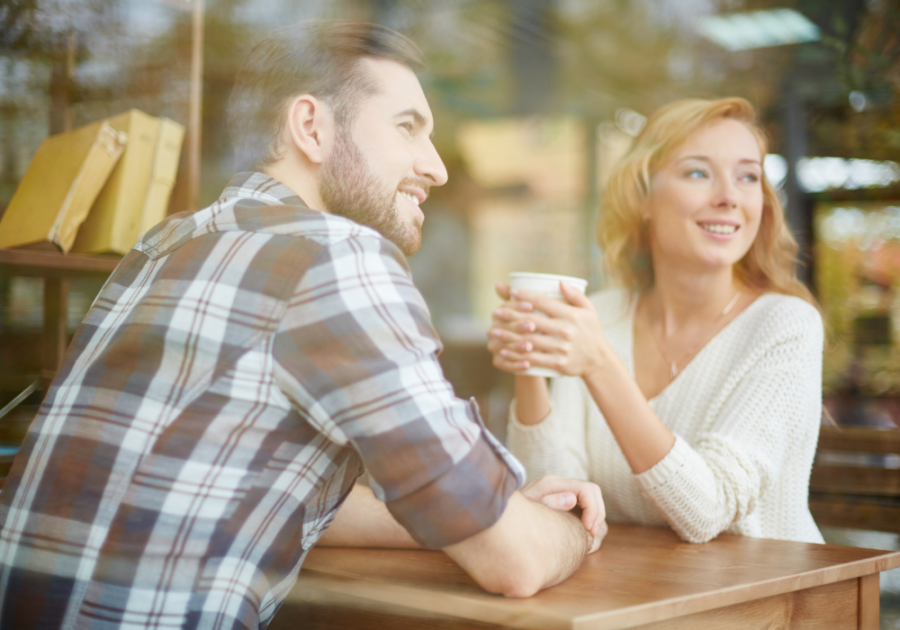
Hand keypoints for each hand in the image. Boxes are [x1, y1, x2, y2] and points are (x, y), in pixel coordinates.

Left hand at [487, 282, 608, 377]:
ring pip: (529, 340)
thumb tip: (560, 282)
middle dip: (510, 315)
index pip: (543, 302)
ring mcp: (561, 347)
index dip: (525, 296)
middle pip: (531, 320)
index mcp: (571, 315)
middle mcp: (565, 330)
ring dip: (509, 336)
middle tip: (495, 313)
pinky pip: (533, 359)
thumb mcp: (589, 311)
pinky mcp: (558, 362)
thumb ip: (575, 296)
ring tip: (494, 332)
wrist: (599, 361)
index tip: (510, 293)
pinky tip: (504, 352)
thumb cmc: (592, 332)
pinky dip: (516, 356)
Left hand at [521, 475, 607, 550]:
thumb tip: (572, 499)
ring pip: (594, 502)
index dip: (593, 509)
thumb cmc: (514, 515)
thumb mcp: (528, 508)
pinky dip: (590, 525)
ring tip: (589, 538)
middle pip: (594, 493)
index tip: (588, 529)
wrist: (502, 517)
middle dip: (598, 515)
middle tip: (591, 535)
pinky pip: (587, 512)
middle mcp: (562, 487)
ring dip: (596, 521)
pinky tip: (583, 539)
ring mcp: (565, 496)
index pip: (587, 489)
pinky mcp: (565, 507)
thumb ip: (549, 502)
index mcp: (554, 483)